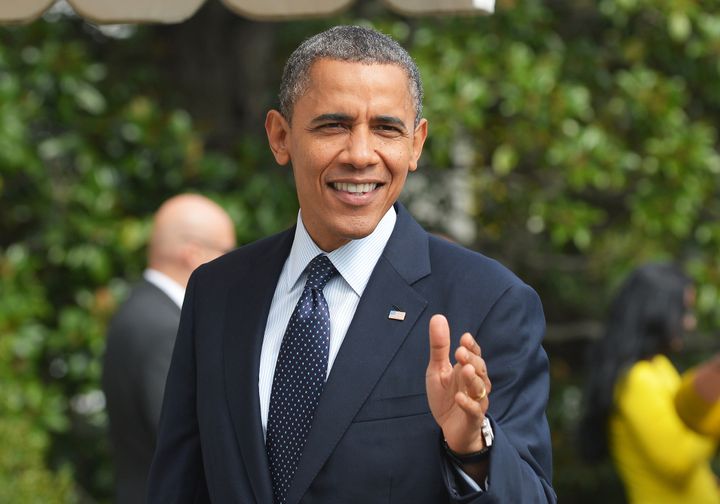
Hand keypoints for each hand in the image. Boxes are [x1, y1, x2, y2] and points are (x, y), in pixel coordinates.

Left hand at [426, 314, 490, 453]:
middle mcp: (475, 384)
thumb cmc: (446, 397)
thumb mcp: (437, 370)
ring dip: (473, 379)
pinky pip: (474, 411)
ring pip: (480, 388)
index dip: (472, 347)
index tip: (465, 338)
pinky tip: (459, 397)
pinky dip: (468, 404)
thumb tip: (438, 317)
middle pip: (480, 369)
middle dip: (472, 360)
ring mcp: (476, 401)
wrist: (450, 429)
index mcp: (467, 370)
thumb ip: (439, 347)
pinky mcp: (472, 418)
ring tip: (465, 370)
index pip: (475, 355)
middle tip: (460, 352)